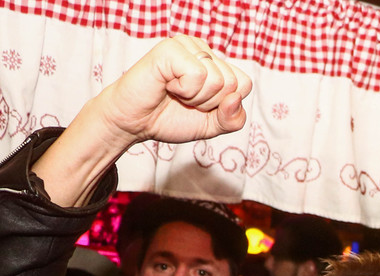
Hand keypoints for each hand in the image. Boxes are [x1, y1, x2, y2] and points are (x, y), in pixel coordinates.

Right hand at [97, 35, 251, 151]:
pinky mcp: (172, 48)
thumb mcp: (211, 126)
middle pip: (233, 84)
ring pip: (217, 80)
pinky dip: (184, 91)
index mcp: (215, 63)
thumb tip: (236, 99)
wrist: (135, 123)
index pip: (244, 85)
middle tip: (185, 101)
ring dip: (195, 98)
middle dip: (209, 104)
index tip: (200, 106)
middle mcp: (203, 49)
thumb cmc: (169, 119)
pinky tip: (168, 86)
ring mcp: (188, 45)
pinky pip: (198, 76)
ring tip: (176, 93)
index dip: (224, 106)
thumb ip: (232, 119)